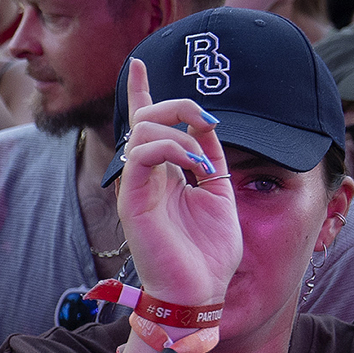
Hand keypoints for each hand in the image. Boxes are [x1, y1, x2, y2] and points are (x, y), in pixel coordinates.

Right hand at [113, 60, 240, 307]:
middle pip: (146, 117)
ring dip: (182, 133)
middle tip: (207, 120)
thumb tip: (207, 123)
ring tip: (203, 162)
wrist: (201, 290)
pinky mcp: (133, 200)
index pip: (145, 122)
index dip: (142, 90)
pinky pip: (144, 154)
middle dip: (178, 105)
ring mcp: (136, 187)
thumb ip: (211, 157)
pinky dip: (174, 150)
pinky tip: (196, 168)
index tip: (140, 62)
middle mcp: (144, 176)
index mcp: (162, 172)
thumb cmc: (208, 251)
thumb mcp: (220, 193)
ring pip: (144, 130)